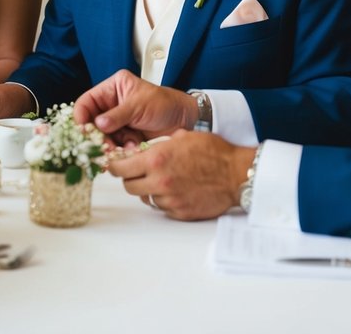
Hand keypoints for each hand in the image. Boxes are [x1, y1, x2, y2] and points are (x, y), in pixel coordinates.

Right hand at [74, 69, 195, 143]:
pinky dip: (121, 150)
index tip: (83, 131)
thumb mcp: (139, 105)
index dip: (81, 117)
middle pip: (91, 123)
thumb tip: (98, 124)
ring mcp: (117, 122)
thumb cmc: (165, 103)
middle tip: (103, 147)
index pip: (86, 102)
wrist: (184, 119)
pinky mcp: (124, 136)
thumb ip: (118, 115)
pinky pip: (114, 146)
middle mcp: (111, 105)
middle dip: (97, 136)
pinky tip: (133, 147)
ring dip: (110, 145)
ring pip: (102, 137)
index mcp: (112, 88)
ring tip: (124, 148)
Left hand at [108, 131, 252, 220]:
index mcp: (156, 159)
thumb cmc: (213, 151)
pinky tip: (176, 189)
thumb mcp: (181, 137)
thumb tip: (140, 151)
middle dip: (130, 179)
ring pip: (146, 198)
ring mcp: (169, 199)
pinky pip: (162, 208)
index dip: (115, 166)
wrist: (236, 174)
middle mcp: (159, 181)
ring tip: (163, 179)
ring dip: (149, 190)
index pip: (120, 168)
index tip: (114, 165)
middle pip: (128, 186)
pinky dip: (165, 200)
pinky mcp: (180, 212)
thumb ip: (157, 145)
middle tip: (138, 173)